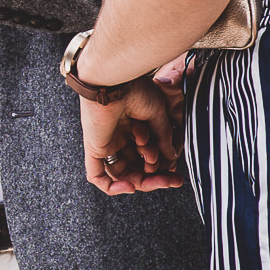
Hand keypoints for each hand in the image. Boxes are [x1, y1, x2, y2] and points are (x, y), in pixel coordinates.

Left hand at [81, 77, 187, 194]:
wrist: (115, 81)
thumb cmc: (135, 90)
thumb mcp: (157, 115)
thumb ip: (163, 138)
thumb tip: (170, 158)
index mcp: (133, 127)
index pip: (146, 156)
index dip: (162, 167)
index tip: (176, 170)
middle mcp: (119, 136)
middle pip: (136, 168)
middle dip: (156, 177)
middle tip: (173, 180)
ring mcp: (106, 143)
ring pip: (121, 174)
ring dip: (141, 179)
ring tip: (154, 167)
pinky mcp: (94, 148)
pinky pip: (97, 176)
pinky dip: (113, 188)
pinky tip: (131, 186)